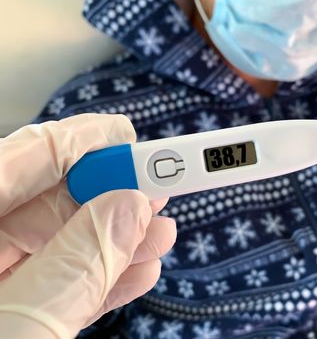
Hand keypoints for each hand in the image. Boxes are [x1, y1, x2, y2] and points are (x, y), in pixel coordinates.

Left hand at [0, 114, 176, 337]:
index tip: (130, 138)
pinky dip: (100, 279)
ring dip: (116, 241)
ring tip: (162, 237)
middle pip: (45, 201)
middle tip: (157, 195)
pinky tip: (139, 271)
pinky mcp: (14, 310)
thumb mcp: (20, 326)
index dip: (80, 141)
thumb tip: (130, 207)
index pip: (21, 159)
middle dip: (110, 197)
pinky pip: (57, 285)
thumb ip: (73, 268)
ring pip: (58, 244)